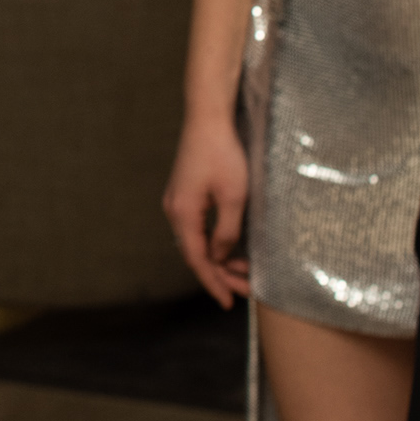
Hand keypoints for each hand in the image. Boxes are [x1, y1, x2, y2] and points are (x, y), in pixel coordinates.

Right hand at [162, 111, 251, 307]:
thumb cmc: (222, 154)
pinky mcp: (186, 193)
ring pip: (197, 241)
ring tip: (244, 272)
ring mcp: (178, 201)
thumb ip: (227, 231)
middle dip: (220, 275)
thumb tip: (221, 255)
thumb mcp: (234, 197)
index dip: (213, 283)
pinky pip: (198, 227)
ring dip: (219, 259)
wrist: (207, 118)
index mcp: (183, 214)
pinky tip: (231, 248)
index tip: (228, 302)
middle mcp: (175, 210)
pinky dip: (214, 242)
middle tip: (245, 291)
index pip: (198, 259)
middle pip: (196, 253)